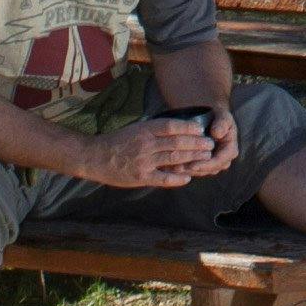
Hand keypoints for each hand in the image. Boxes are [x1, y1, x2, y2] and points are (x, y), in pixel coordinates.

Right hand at [91, 113, 219, 190]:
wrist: (95, 157)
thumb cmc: (116, 142)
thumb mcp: (135, 128)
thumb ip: (153, 129)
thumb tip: (176, 128)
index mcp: (144, 130)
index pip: (171, 126)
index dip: (188, 127)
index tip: (201, 128)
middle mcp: (146, 144)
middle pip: (176, 143)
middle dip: (196, 143)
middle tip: (210, 144)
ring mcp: (144, 161)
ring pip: (173, 159)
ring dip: (192, 158)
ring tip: (205, 158)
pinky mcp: (141, 177)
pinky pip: (163, 178)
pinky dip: (177, 178)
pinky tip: (188, 177)